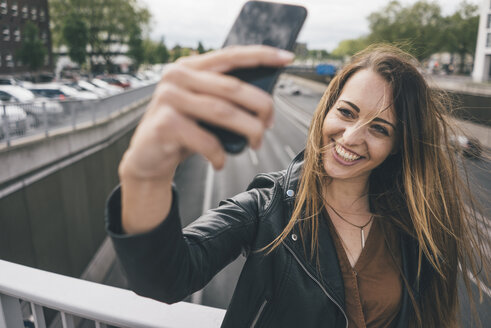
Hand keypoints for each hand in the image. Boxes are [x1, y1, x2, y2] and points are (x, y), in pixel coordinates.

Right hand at [119, 45, 294, 182]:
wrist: (148, 157)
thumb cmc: (182, 130)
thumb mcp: (202, 107)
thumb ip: (223, 96)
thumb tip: (265, 102)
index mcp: (189, 66)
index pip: (230, 55)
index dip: (261, 55)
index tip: (286, 58)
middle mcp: (177, 76)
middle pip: (233, 87)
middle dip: (261, 107)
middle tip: (269, 124)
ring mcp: (168, 98)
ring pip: (224, 112)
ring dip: (249, 130)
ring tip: (255, 143)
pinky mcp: (165, 124)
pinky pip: (206, 140)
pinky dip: (220, 154)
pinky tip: (220, 161)